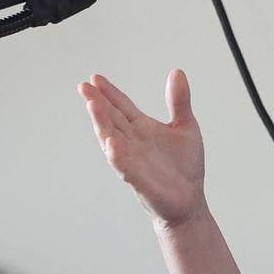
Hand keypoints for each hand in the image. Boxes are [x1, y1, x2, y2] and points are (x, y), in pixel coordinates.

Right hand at [77, 70, 206, 228]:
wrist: (189, 201)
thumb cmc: (184, 167)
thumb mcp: (186, 127)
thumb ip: (179, 101)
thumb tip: (176, 72)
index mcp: (143, 129)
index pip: (122, 107)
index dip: (110, 93)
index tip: (95, 78)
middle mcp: (133, 142)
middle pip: (111, 118)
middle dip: (98, 102)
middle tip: (84, 86)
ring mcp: (133, 160)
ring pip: (112, 139)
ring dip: (101, 123)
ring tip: (92, 104)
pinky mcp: (139, 179)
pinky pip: (124, 166)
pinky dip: (117, 155)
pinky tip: (112, 143)